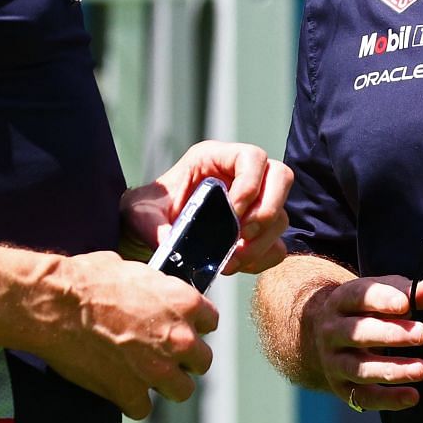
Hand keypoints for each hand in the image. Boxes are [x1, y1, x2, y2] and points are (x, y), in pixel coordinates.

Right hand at [44, 250, 221, 418]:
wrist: (56, 304)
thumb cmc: (89, 279)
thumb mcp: (135, 271)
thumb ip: (157, 289)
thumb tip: (158, 294)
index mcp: (185, 303)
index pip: (211, 322)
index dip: (194, 325)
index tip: (180, 327)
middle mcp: (179, 338)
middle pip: (202, 361)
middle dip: (185, 359)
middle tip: (163, 353)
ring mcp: (157, 370)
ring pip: (182, 390)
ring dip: (166, 384)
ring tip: (147, 375)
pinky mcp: (130, 393)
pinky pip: (143, 408)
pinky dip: (132, 400)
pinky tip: (119, 387)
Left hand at [121, 141, 293, 274]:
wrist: (149, 233)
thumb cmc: (146, 212)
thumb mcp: (141, 213)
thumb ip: (152, 224)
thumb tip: (170, 240)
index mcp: (214, 158)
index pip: (252, 157)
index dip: (250, 183)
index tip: (233, 212)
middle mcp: (239, 175)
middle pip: (280, 178)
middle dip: (267, 210)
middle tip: (243, 236)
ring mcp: (252, 203)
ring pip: (281, 215)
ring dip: (263, 241)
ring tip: (233, 259)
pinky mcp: (255, 232)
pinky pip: (277, 243)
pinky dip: (264, 257)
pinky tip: (238, 265)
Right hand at [302, 274, 422, 411]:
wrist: (325, 336)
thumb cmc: (364, 310)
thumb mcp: (381, 294)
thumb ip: (409, 291)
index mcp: (341, 301)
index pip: (359, 297)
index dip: (382, 300)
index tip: (406, 304)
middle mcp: (333, 331)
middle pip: (358, 333)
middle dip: (391, 334)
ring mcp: (334, 361)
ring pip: (360, 368)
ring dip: (392, 369)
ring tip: (422, 369)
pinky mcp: (342, 387)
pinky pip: (364, 397)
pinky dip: (388, 399)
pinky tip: (413, 396)